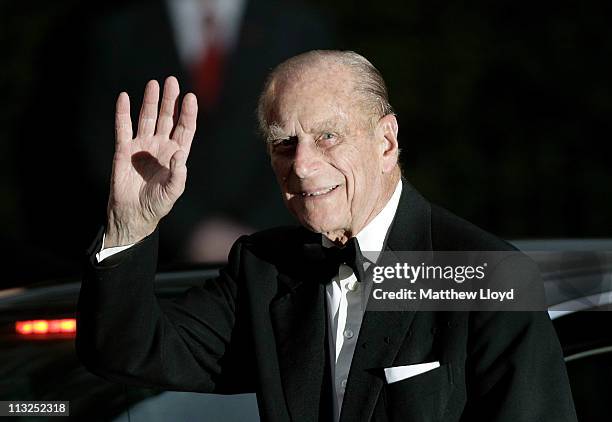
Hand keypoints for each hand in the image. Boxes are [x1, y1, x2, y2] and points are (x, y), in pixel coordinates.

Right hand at [105, 77, 197, 246]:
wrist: (133, 214)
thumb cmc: (157, 204)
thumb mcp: (172, 192)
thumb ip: (178, 175)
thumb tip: (179, 155)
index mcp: (175, 154)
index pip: (184, 129)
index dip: (188, 114)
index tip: (191, 97)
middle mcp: (160, 146)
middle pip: (167, 118)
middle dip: (170, 100)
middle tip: (172, 81)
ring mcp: (141, 146)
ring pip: (147, 118)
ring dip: (150, 102)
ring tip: (154, 84)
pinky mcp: (123, 150)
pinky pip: (123, 128)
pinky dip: (122, 113)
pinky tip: (124, 97)